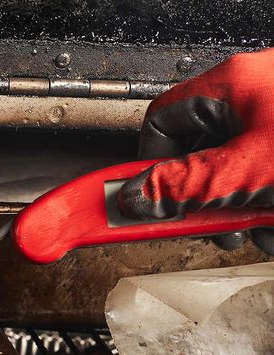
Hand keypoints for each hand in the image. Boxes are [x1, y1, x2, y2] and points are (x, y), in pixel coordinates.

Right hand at [117, 49, 273, 254]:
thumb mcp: (246, 173)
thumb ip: (181, 188)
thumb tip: (130, 196)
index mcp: (232, 87)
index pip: (159, 124)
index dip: (146, 168)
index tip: (138, 203)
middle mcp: (257, 96)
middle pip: (200, 156)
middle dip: (204, 202)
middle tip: (213, 228)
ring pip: (239, 175)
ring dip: (244, 214)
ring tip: (267, 231)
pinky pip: (270, 181)